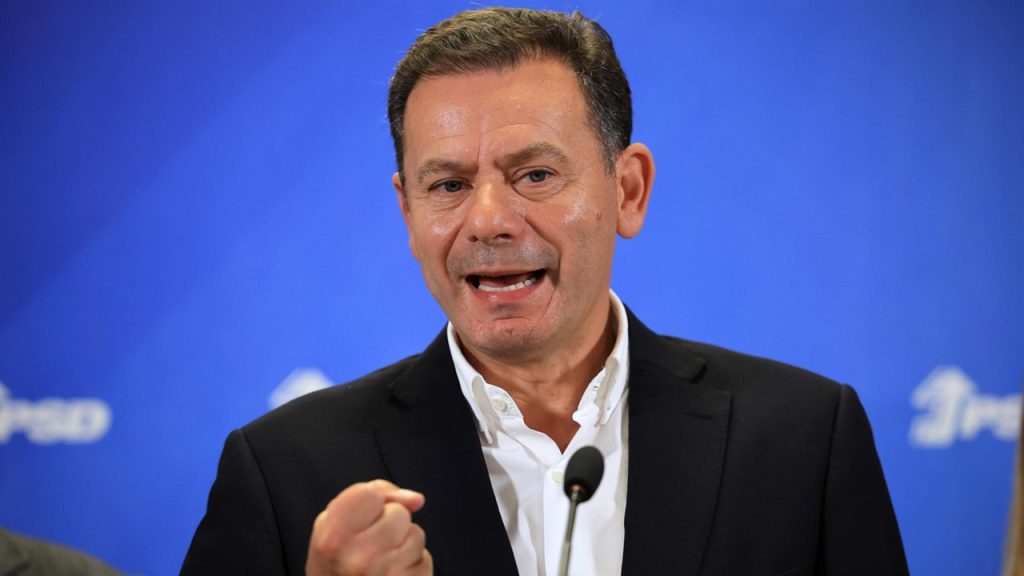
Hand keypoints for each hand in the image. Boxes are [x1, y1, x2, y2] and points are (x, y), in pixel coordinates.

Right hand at [306, 479, 432, 575]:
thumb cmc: (336, 570)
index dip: (372, 500)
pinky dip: (413, 565)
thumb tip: (415, 499)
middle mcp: (358, 558)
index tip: (364, 518)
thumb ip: (366, 499)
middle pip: (398, 512)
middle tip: (369, 549)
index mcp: (332, 539)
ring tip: (381, 563)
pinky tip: (393, 575)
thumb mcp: (332, 529)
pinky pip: (424, 558)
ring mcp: (387, 574)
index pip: (370, 493)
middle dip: (390, 524)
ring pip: (415, 533)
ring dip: (404, 544)